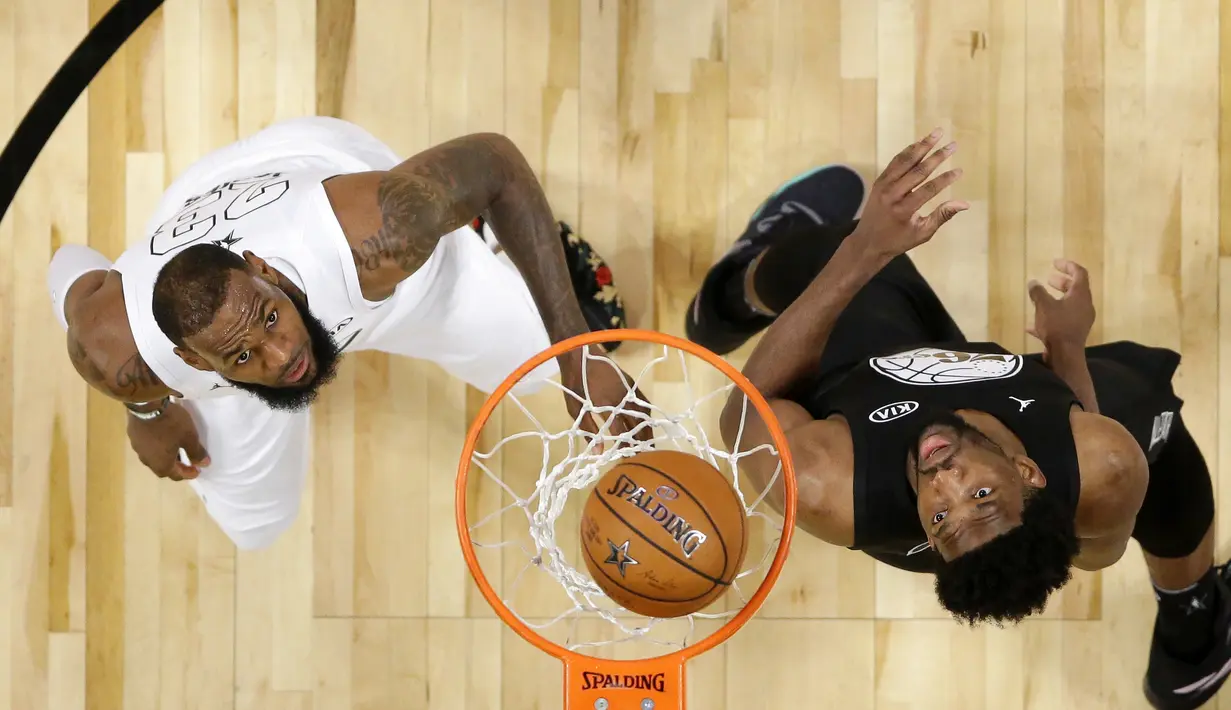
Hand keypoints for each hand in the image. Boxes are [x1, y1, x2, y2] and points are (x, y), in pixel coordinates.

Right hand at [126, 401, 210, 480]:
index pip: (176, 475)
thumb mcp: (189, 438)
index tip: (197, 471)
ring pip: (154, 457)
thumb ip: (197, 453)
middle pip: (163, 468)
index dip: (188, 474)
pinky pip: (148, 446)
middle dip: (176, 467)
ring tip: (176, 450)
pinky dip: (158, 446)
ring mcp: (138, 448)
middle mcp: (147, 460)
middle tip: (187, 462)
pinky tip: (163, 438)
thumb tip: (203, 464)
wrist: (146, 404)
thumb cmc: (171, 424)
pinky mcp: (134, 436)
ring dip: (166, 456)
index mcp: (161, 465)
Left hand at [560, 352, 652, 448]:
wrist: (580, 354)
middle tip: (641, 454)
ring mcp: (628, 390)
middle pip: (636, 424)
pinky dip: (646, 414)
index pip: (620, 431)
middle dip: (640, 440)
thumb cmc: (573, 383)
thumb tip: (599, 451)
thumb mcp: (574, 409)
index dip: (624, 446)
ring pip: (643, 413)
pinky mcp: (631, 383)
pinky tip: (646, 422)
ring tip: (647, 442)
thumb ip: (588, 430)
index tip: (627, 457)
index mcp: (606, 406)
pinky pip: (643, 401)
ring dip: (646, 428)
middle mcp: (621, 399)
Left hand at [850, 127, 968, 259]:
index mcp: (904, 210)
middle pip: (918, 171)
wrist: (867, 242)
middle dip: (938, 156)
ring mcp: (883, 186)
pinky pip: (895, 162)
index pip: (929, 189)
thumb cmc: (898, 240)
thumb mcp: (922, 233)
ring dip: (922, 146)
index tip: (960, 170)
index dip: (946, 179)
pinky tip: (920, 143)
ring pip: (905, 161)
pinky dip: (908, 151)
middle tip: (953, 145)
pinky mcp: (879, 181)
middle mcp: (892, 194)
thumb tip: (965, 204)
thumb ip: (942, 216)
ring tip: (938, 133)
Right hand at [1027, 258, 1095, 355]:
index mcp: (1081, 295)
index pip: (1079, 273)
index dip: (1068, 265)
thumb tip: (1033, 283)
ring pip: (1069, 304)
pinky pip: (1063, 319)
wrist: (1065, 355)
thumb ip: (1038, 292)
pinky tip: (1033, 325)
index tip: (1055, 263)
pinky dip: (1051, 316)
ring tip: (1041, 299)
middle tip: (1049, 279)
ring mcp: (1081, 319)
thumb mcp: (1044, 306)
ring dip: (1056, 299)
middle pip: (1076, 288)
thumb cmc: (1057, 325)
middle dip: (1062, 282)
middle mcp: (1084, 305)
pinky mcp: (1074, 332)